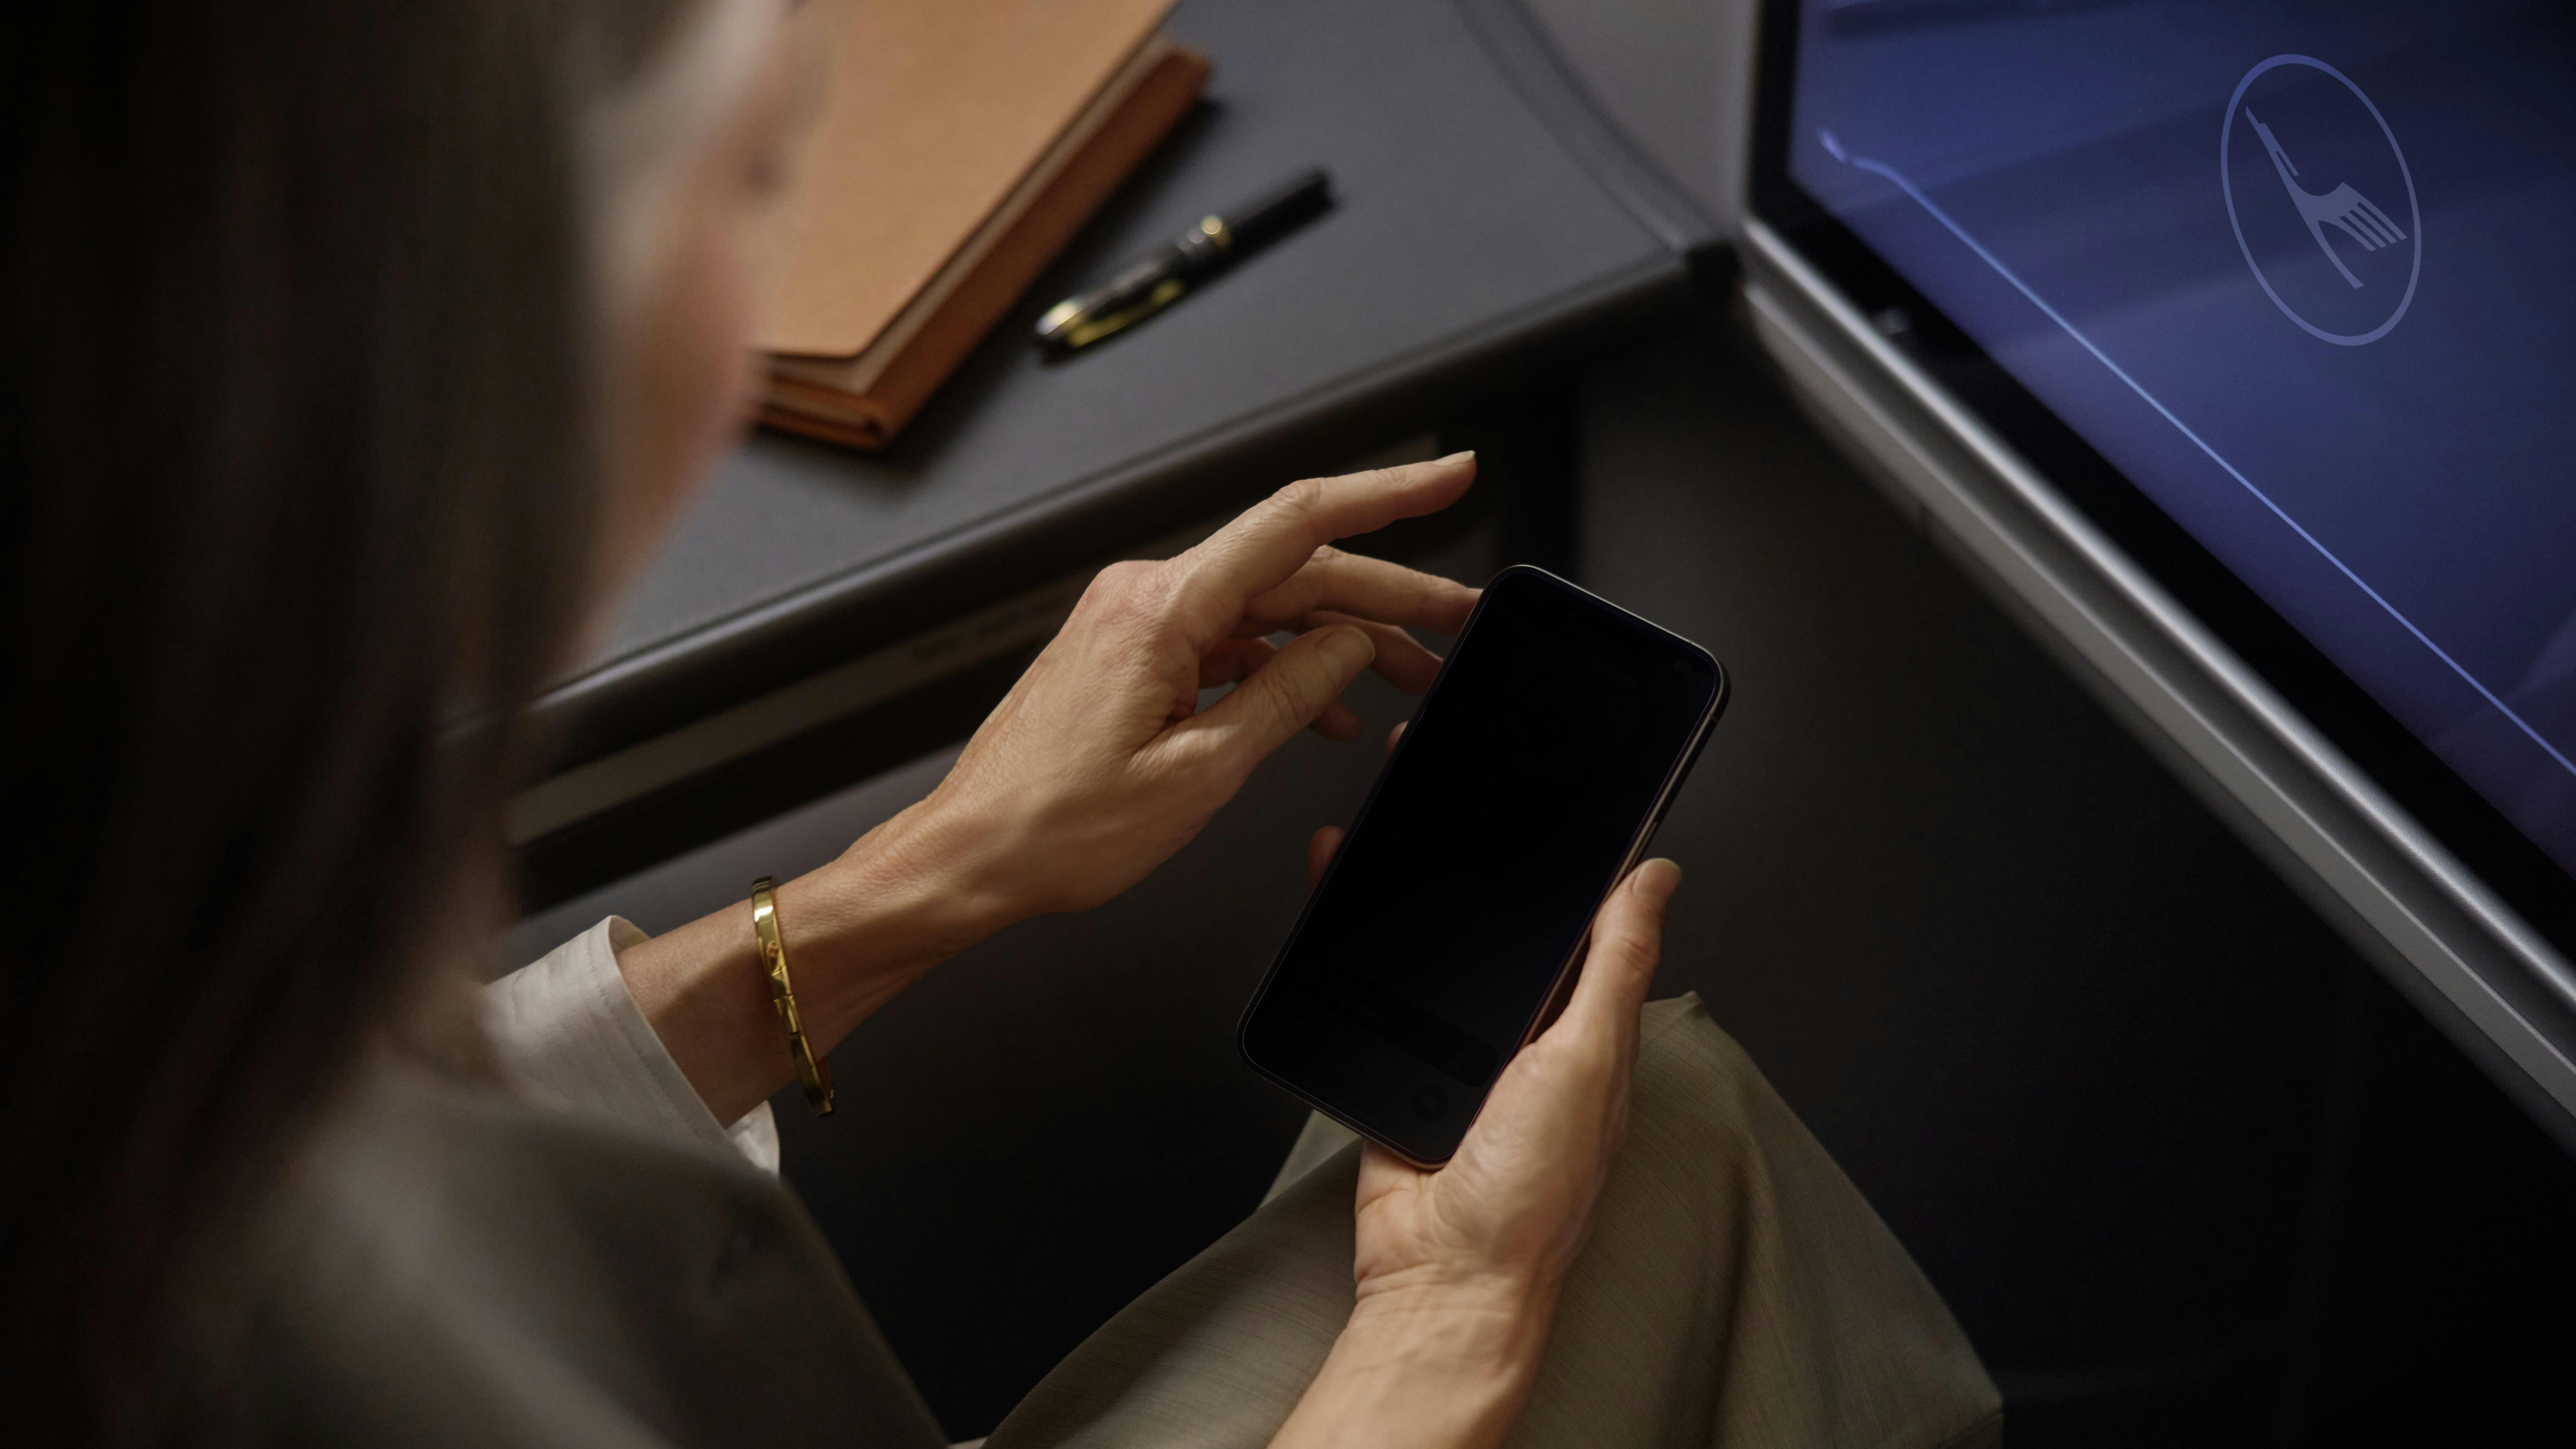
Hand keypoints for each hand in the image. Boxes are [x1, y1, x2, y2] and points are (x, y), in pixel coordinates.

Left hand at [894, 452, 1481, 923]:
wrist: (970, 856)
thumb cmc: (1057, 828)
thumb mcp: (1200, 772)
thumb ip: (1284, 698)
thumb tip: (1345, 647)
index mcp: (1160, 610)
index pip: (1297, 523)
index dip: (1387, 495)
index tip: (1450, 477)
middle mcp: (1145, 596)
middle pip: (1294, 573)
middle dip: (1386, 597)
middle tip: (1458, 618)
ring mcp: (1136, 622)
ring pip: (1267, 611)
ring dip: (1341, 642)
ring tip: (1411, 676)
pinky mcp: (1131, 654)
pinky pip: (1228, 644)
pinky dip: (1283, 671)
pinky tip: (1329, 714)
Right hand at [1275, 787, 1683, 1448]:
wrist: (1440, 1276)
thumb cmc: (1530, 1196)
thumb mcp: (1587, 1063)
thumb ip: (1617, 966)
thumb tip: (1659, 879)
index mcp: (1584, 1028)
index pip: (1585, 923)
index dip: (1569, 860)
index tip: (1544, 791)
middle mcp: (1526, 1038)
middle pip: (1502, 928)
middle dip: (1473, 862)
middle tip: (1445, 785)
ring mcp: (1459, 1053)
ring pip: (1435, 952)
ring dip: (1407, 897)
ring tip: (1383, 825)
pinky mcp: (1398, 1067)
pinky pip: (1377, 992)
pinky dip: (1355, 946)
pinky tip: (1338, 900)